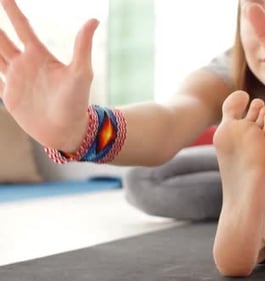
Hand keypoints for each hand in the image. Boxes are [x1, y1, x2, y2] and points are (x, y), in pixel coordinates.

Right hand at [0, 0, 98, 150]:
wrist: (67, 131)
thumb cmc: (77, 102)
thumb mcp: (81, 72)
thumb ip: (83, 46)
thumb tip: (94, 19)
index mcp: (40, 55)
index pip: (22, 27)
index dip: (12, 10)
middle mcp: (26, 64)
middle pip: (2, 39)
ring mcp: (16, 79)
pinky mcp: (10, 96)